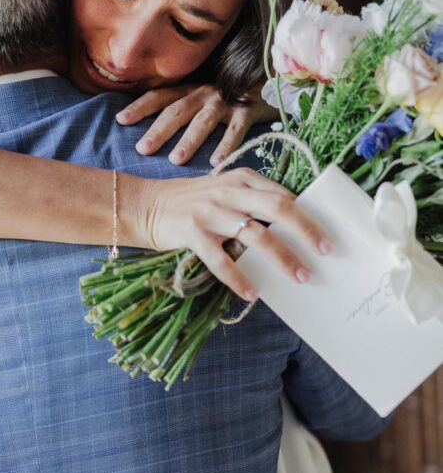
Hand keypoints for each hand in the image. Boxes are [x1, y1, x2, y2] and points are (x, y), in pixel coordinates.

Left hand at [116, 83, 278, 167]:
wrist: (269, 81)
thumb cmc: (228, 96)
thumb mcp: (202, 96)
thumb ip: (182, 108)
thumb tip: (152, 131)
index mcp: (190, 90)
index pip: (160, 97)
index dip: (140, 107)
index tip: (121, 120)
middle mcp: (204, 94)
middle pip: (177, 111)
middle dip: (159, 130)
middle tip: (142, 149)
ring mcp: (226, 102)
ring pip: (203, 121)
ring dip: (189, 140)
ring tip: (175, 160)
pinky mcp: (248, 110)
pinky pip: (236, 130)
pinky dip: (227, 146)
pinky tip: (217, 163)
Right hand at [139, 167, 331, 300]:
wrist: (146, 205)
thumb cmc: (191, 202)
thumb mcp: (225, 191)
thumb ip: (254, 199)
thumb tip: (293, 222)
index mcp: (242, 179)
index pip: (283, 195)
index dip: (308, 215)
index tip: (327, 235)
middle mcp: (229, 192)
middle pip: (278, 208)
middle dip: (306, 231)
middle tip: (325, 252)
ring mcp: (211, 212)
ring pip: (256, 235)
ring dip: (282, 258)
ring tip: (299, 276)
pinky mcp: (192, 233)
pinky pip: (221, 260)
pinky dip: (238, 278)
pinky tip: (252, 293)